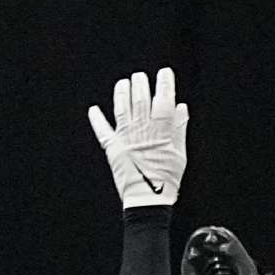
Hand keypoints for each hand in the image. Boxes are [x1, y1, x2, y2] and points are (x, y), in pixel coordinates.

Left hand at [88, 68, 188, 207]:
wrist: (147, 200)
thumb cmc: (166, 179)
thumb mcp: (179, 154)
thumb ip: (179, 130)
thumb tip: (180, 108)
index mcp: (160, 133)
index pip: (163, 102)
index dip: (164, 86)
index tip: (164, 73)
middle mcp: (141, 132)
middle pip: (140, 102)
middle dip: (141, 85)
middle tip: (140, 75)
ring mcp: (125, 139)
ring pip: (122, 110)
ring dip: (122, 94)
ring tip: (123, 83)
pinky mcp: (113, 148)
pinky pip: (102, 130)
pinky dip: (97, 119)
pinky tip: (94, 109)